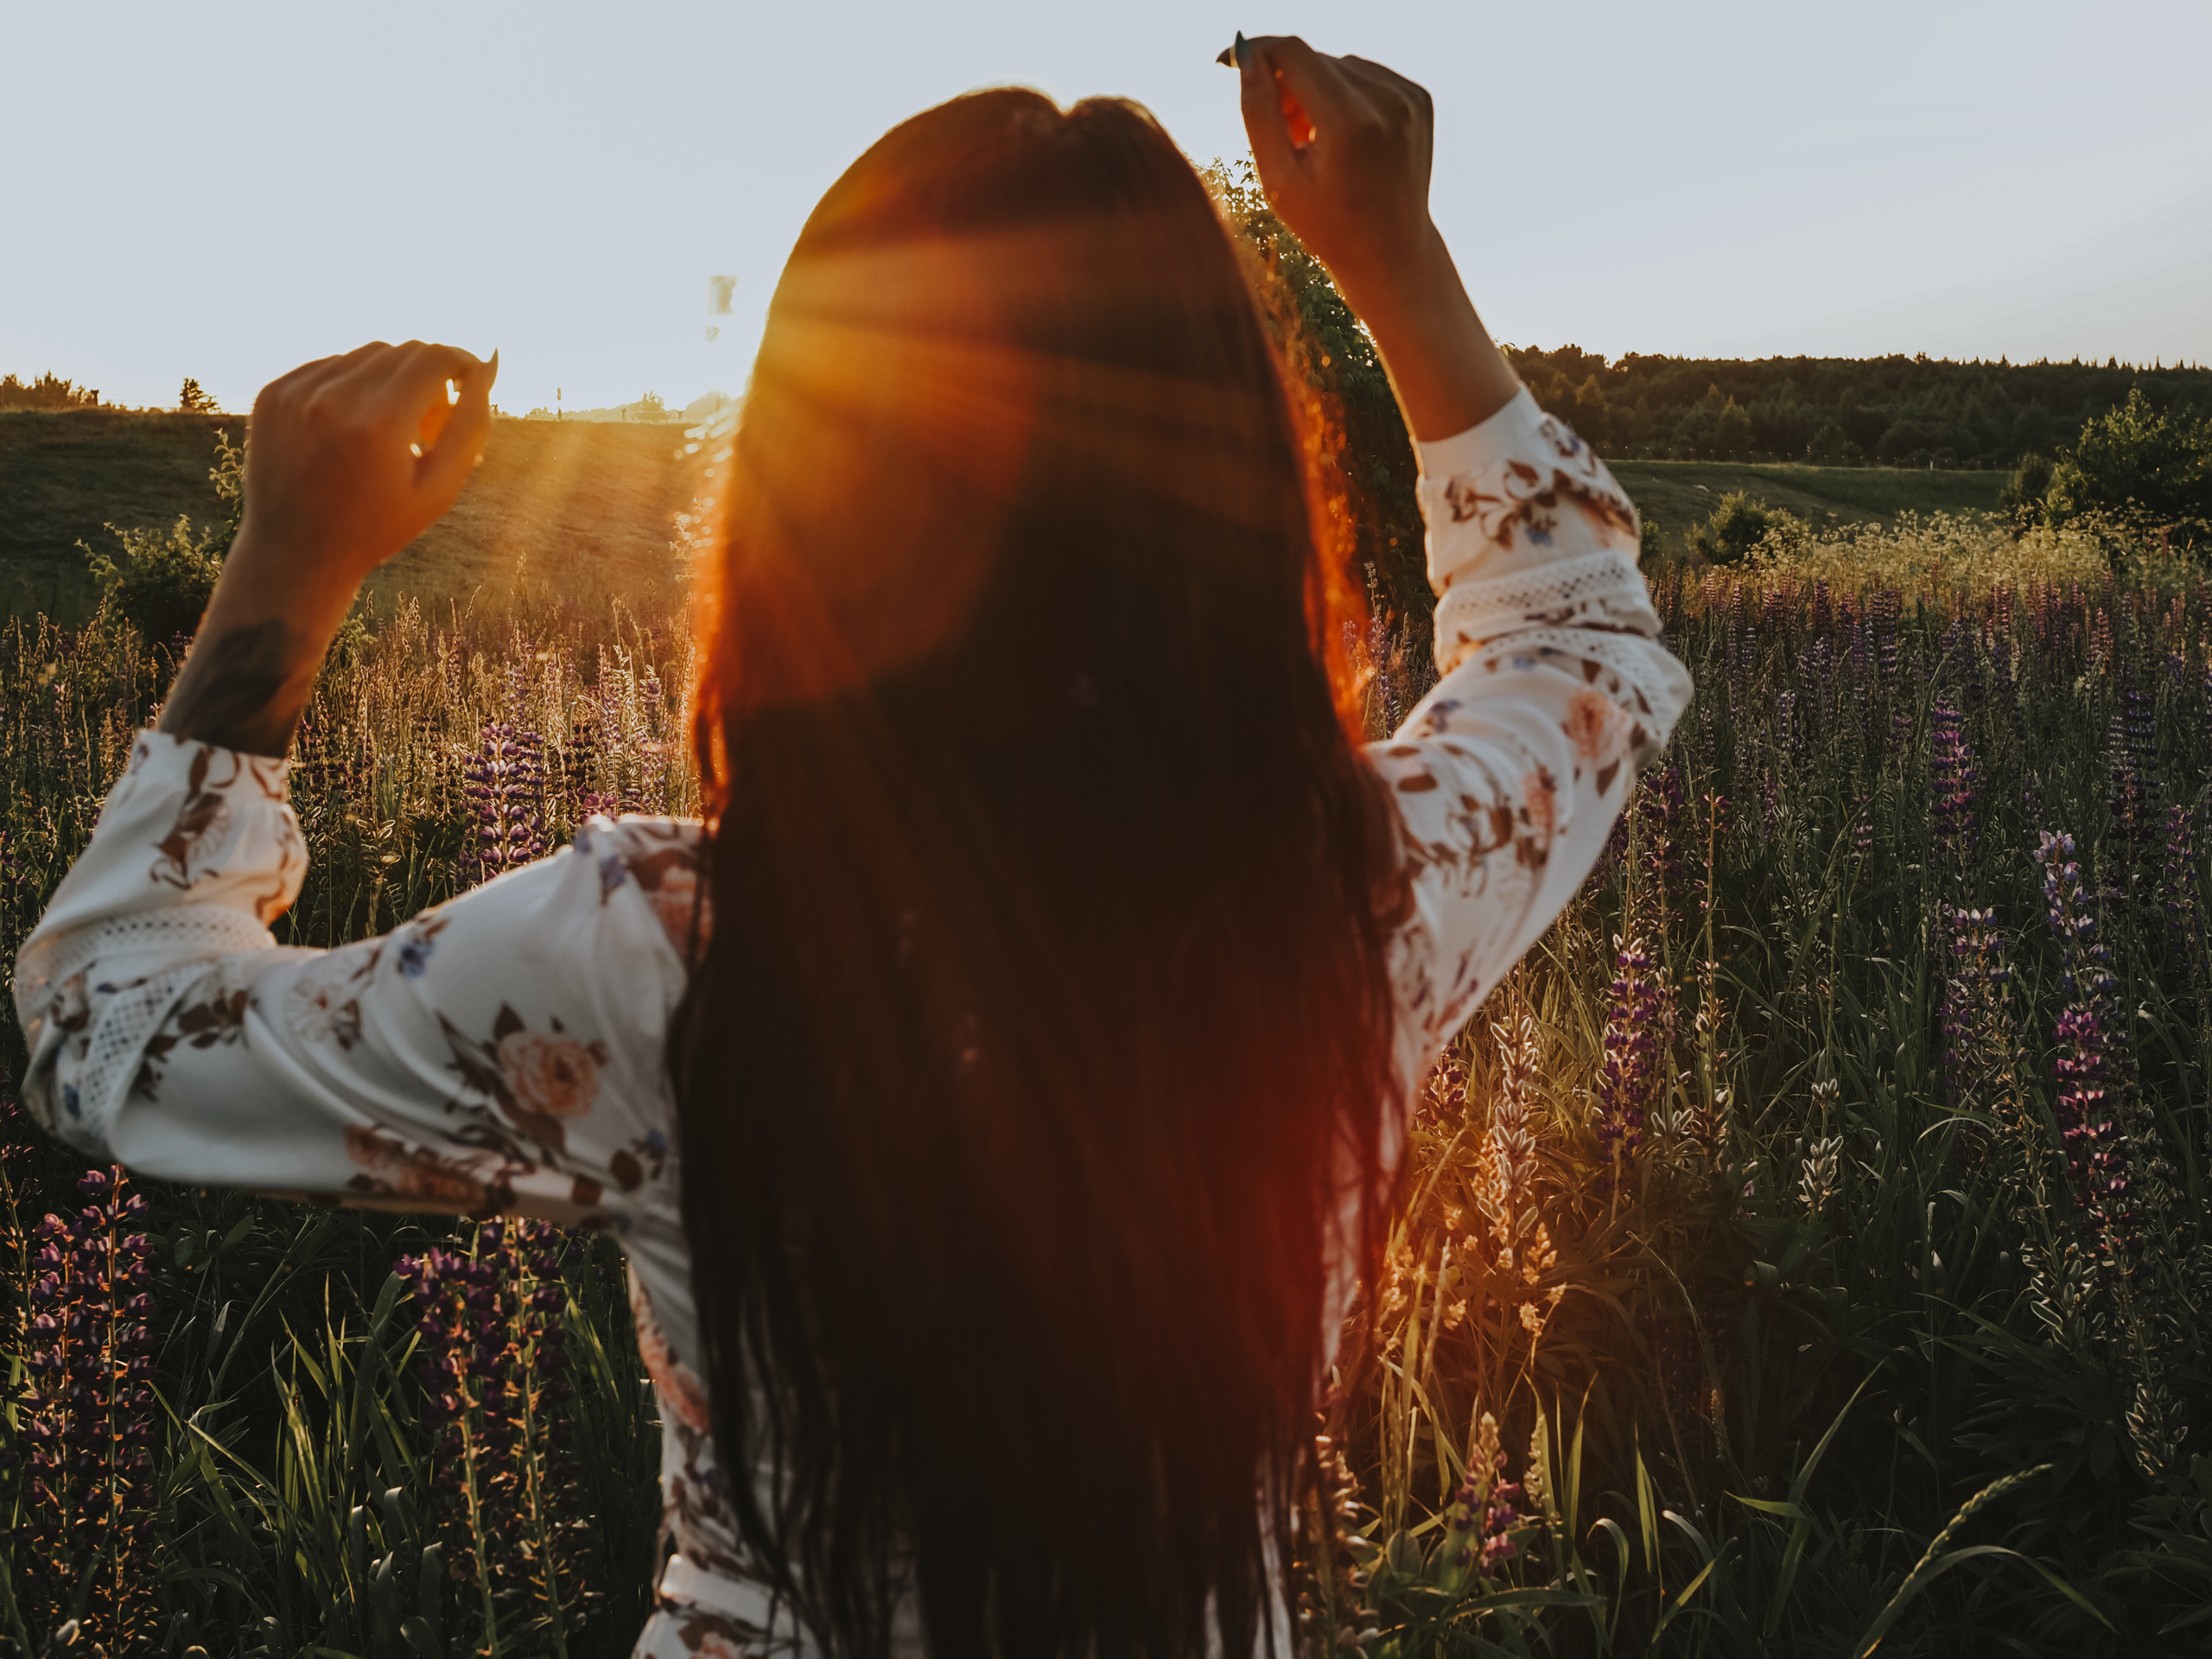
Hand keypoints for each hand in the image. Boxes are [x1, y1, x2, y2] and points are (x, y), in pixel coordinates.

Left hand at [234, 340, 496, 602]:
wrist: (294, 553)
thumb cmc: (378, 527)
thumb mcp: (440, 488)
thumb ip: (472, 425)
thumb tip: (486, 366)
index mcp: (381, 424)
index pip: (436, 358)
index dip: (462, 363)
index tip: (471, 381)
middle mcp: (334, 398)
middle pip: (404, 351)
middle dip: (430, 377)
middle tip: (431, 426)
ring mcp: (297, 392)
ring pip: (367, 354)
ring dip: (390, 381)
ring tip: (389, 431)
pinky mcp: (273, 392)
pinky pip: (330, 366)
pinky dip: (352, 387)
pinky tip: (351, 430)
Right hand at [1233, 37, 1436, 317]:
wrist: (1391, 253)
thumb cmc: (1328, 226)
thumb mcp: (1279, 179)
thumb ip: (1258, 112)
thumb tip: (1245, 56)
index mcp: (1350, 122)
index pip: (1293, 52)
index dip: (1257, 51)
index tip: (1228, 63)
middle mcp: (1386, 100)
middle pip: (1315, 58)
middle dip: (1286, 83)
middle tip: (1282, 132)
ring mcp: (1408, 96)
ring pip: (1339, 65)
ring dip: (1315, 91)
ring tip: (1313, 141)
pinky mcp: (1419, 97)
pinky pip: (1365, 75)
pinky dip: (1344, 95)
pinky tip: (1341, 135)